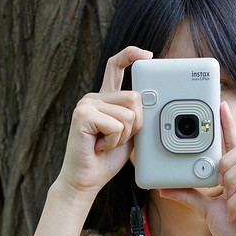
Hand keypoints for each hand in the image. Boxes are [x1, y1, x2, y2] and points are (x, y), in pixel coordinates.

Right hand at [56, 47, 150, 196]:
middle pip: (134, 97)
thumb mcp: (129, 133)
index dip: (131, 55)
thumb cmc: (106, 158)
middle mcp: (94, 97)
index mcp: (105, 99)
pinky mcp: (82, 115)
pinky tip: (99, 146)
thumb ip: (137, 115)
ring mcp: (86, 104)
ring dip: (124, 135)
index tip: (147, 56)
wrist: (86, 179)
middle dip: (135, 124)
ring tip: (106, 143)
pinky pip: (116, 124)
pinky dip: (113, 140)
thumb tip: (153, 101)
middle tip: (116, 139)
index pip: (116, 67)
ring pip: (129, 113)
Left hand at [159, 102, 235, 235]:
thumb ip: (189, 196)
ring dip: (231, 178)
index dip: (229, 125)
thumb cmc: (233, 234)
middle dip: (226, 161)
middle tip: (219, 182)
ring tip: (225, 197)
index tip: (221, 106)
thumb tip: (164, 187)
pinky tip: (231, 213)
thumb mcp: (206, 211)